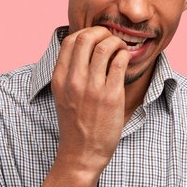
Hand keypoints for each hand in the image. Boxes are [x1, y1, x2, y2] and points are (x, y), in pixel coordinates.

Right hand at [51, 26, 131, 173]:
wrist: (82, 154)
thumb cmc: (76, 124)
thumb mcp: (63, 95)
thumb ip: (69, 73)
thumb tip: (83, 49)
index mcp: (60, 78)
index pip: (69, 40)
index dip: (86, 32)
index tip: (97, 38)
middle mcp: (74, 81)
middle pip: (86, 38)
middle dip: (102, 32)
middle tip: (111, 39)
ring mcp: (92, 88)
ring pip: (104, 47)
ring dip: (116, 42)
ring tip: (121, 49)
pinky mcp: (111, 96)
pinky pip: (119, 63)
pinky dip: (125, 55)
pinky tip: (126, 60)